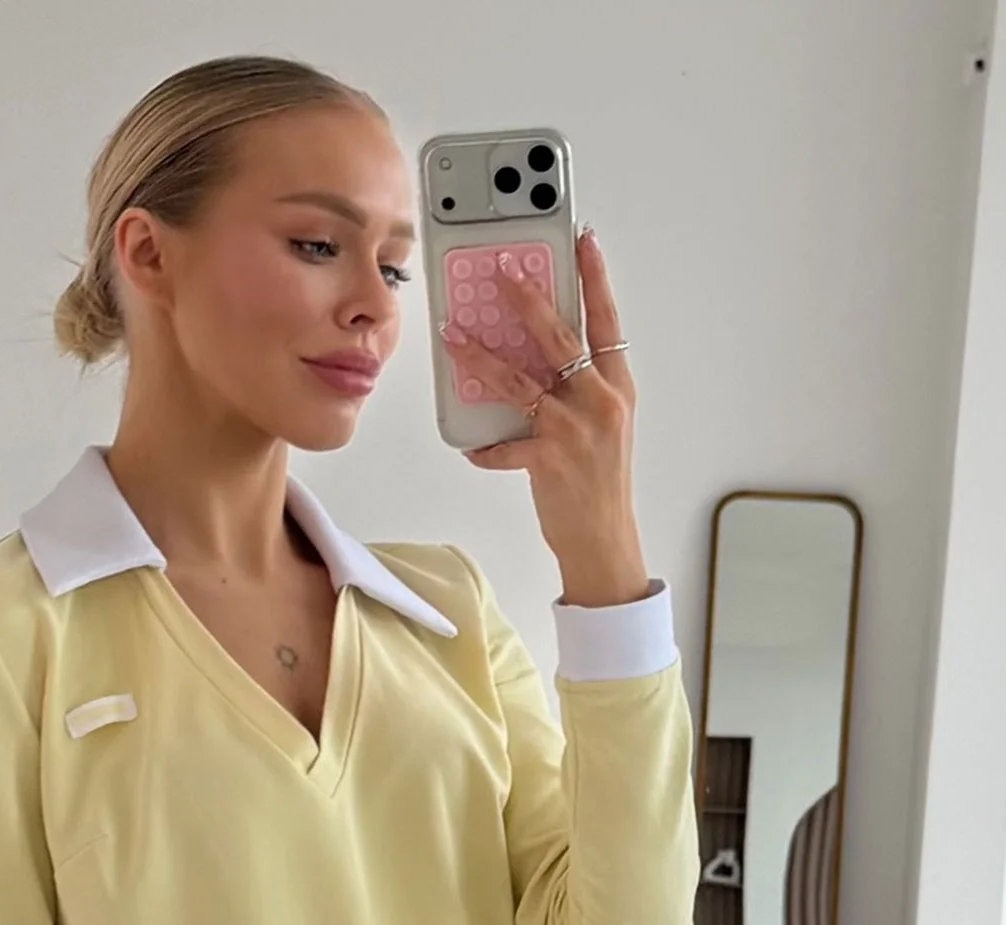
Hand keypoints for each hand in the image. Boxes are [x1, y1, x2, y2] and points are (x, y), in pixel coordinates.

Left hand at [440, 229, 649, 607]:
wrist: (603, 538)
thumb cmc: (600, 481)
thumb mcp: (604, 425)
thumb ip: (580, 388)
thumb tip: (537, 357)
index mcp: (617, 387)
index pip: (606, 321)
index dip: (595, 277)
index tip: (583, 238)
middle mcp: (599, 401)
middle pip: (559, 337)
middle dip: (526, 298)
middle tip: (501, 269)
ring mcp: (574, 429)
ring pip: (519, 380)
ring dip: (481, 356)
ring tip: (455, 335)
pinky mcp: (548, 459)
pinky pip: (504, 443)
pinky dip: (484, 446)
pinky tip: (470, 446)